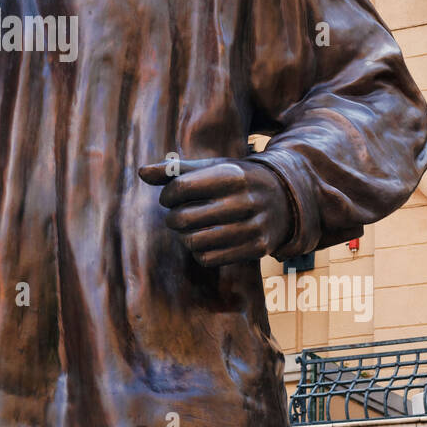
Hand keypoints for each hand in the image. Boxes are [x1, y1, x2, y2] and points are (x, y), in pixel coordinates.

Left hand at [138, 157, 292, 266]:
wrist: (286, 199)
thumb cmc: (238, 180)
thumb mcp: (213, 167)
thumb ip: (177, 170)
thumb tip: (141, 172)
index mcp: (231, 175)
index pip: (181, 188)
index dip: (168, 195)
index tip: (171, 197)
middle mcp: (244, 201)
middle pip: (184, 218)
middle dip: (172, 218)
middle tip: (177, 215)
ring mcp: (253, 226)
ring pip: (195, 242)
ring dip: (184, 237)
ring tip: (189, 229)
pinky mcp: (257, 248)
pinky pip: (210, 259)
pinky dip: (199, 252)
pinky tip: (204, 240)